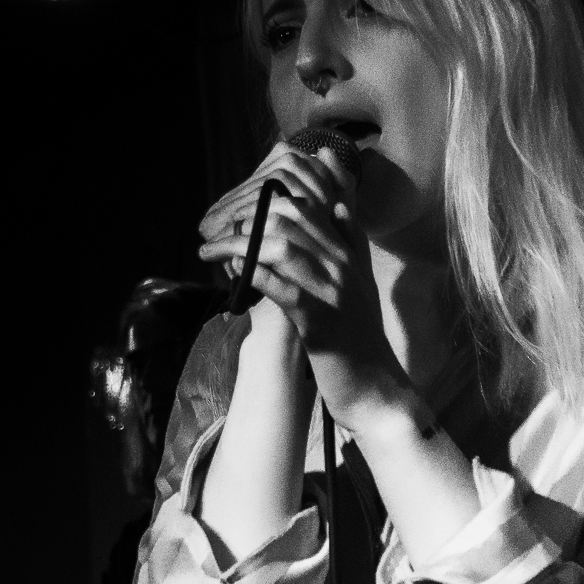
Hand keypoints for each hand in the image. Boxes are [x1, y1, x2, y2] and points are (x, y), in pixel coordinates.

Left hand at [198, 140, 403, 433]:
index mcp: (349, 251)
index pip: (309, 203)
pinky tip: (230, 272)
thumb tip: (338, 199)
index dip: (267, 201)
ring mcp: (331, 290)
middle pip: (292, 217)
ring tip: (210, 250)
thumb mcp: (358, 278)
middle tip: (216, 229)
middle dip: (246, 218)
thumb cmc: (358, 333)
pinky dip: (251, 273)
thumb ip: (349, 237)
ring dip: (238, 244)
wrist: (373, 383)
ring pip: (282, 246)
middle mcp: (343, 263)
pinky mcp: (316, 319)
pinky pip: (279, 285)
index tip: (237, 212)